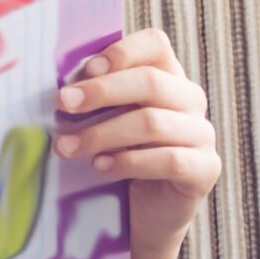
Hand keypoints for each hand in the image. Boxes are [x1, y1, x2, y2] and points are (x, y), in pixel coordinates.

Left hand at [55, 27, 218, 258]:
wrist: (141, 214)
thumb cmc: (113, 155)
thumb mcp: (100, 120)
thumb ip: (89, 97)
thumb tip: (55, 84)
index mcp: (165, 77)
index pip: (155, 44)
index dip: (121, 52)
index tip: (84, 70)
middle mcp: (189, 100)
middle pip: (151, 82)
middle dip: (100, 92)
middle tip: (62, 104)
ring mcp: (202, 134)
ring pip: (153, 122)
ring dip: (102, 133)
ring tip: (66, 147)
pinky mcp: (204, 169)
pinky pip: (170, 159)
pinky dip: (130, 162)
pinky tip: (101, 167)